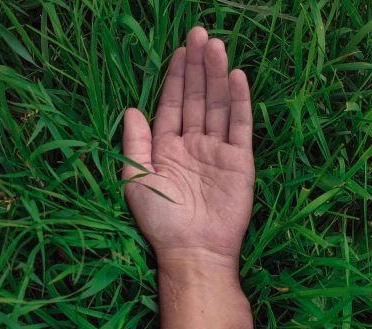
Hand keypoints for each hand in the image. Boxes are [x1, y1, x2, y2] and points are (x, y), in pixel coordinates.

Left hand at [122, 27, 254, 266]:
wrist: (194, 251)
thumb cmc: (162, 221)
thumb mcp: (137, 181)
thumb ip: (135, 145)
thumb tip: (130, 109)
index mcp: (167, 150)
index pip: (172, 105)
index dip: (176, 78)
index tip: (180, 49)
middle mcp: (193, 147)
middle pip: (197, 99)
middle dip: (197, 67)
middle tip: (199, 33)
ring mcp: (218, 153)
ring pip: (218, 106)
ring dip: (216, 76)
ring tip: (216, 45)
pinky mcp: (240, 163)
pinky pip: (240, 127)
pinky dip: (239, 102)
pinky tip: (236, 77)